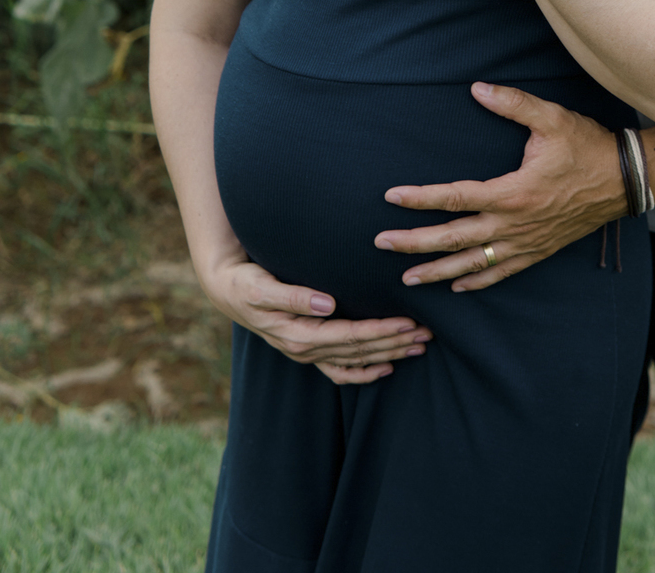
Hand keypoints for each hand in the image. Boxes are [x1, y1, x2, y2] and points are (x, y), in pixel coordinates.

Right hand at [201, 253, 430, 385]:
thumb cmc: (246, 282)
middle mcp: (304, 349)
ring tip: (418, 346)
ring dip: (388, 354)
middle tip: (427, 333)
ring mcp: (306, 352)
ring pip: (354, 360)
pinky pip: (339, 369)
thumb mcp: (262, 286)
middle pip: (358, 351)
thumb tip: (326, 303)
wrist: (227, 290)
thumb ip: (293, 296)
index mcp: (298, 335)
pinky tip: (386, 368)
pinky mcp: (307, 348)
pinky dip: (363, 372)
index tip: (408, 322)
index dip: (380, 332)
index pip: (349, 337)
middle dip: (394, 343)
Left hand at [374, 84, 626, 290]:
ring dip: (438, 271)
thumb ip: (513, 103)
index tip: (391, 198)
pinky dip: (477, 281)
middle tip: (381, 245)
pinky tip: (458, 287)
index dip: (420, 199)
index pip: (455, 198)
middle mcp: (515, 224)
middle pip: (454, 238)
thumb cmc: (588, 146)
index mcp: (512, 192)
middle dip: (414, 243)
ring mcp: (527, 242)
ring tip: (408, 279)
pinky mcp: (539, 250)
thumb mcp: (552, 118)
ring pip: (474, 263)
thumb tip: (477, 89)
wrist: (627, 180)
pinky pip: (503, 271)